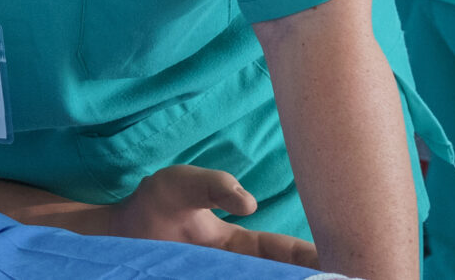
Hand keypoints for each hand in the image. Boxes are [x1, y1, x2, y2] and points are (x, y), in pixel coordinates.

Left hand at [105, 166, 318, 264]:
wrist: (114, 235)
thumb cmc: (153, 205)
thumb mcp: (180, 184)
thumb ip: (213, 185)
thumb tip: (250, 203)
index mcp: (239, 243)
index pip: (282, 252)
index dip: (311, 259)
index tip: (339, 266)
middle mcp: (233, 268)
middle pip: (278, 277)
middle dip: (309, 279)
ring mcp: (216, 277)